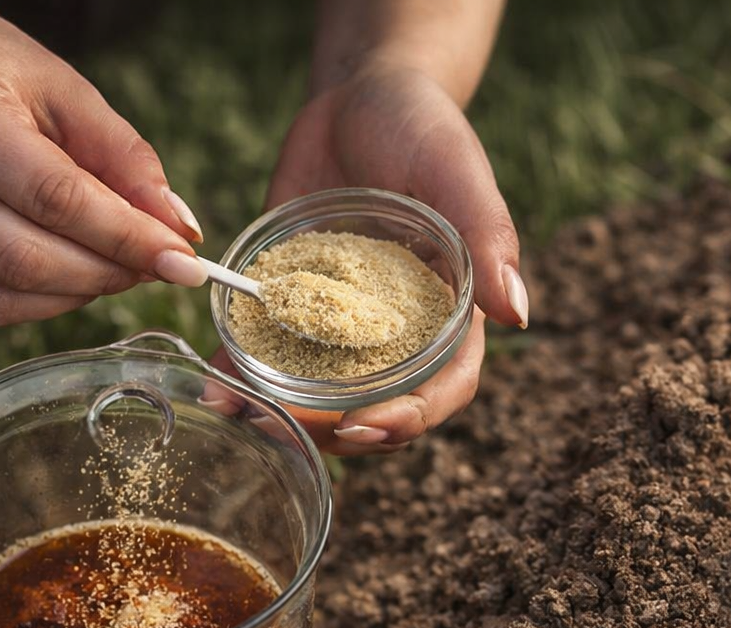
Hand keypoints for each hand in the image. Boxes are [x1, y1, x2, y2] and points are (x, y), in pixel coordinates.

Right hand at [0, 0, 202, 325]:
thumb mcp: (61, 89)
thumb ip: (125, 158)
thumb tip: (178, 230)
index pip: (58, 200)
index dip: (129, 239)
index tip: (184, 262)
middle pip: (27, 259)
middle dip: (109, 273)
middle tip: (152, 264)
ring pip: (0, 296)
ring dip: (77, 294)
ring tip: (111, 264)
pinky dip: (36, 301)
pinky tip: (64, 272)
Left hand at [256, 59, 522, 455]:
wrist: (361, 94)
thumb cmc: (426, 129)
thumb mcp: (460, 176)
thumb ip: (490, 240)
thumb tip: (519, 314)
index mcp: (451, 316)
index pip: (443, 389)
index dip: (410, 418)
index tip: (364, 425)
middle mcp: (399, 332)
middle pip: (380, 405)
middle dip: (338, 430)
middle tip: (289, 425)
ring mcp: (343, 322)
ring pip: (323, 391)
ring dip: (286, 414)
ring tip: (242, 415)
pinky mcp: (293, 299)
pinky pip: (270, 347)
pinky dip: (241, 368)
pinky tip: (211, 377)